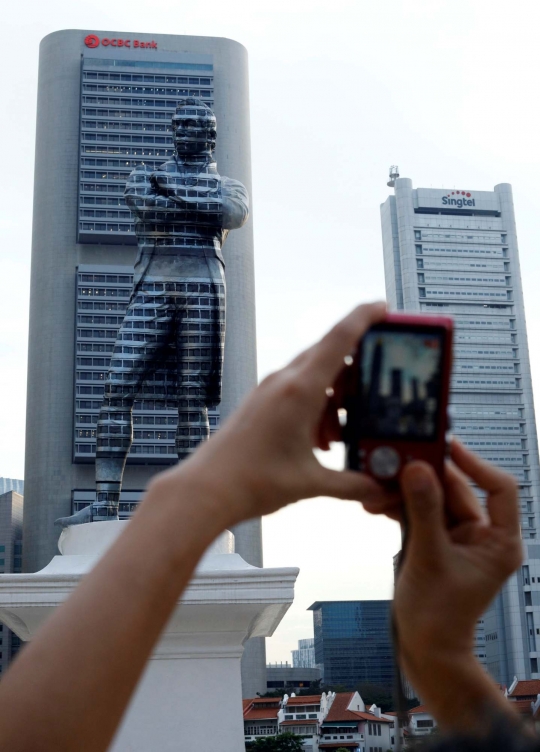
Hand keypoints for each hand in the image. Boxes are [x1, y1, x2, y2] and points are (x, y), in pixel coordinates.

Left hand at [153, 302, 398, 525]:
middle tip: (380, 387)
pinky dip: (317, 405)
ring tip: (342, 434)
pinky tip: (320, 440)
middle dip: (358, 369)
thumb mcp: (311, 484)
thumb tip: (384, 489)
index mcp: (301, 390)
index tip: (384, 307)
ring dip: (336, 395)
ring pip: (315, 374)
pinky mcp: (262, 400)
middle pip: (331, 354)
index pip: (340, 338)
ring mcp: (270, 388)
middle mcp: (285, 381)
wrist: (207, 488)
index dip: (364, 317)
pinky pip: (298, 389)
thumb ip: (353, 485)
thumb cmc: (254, 482)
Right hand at [393, 441, 521, 725]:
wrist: (425, 648)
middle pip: (456, 490)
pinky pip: (419, 512)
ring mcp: (457, 538)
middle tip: (396, 462)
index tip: (447, 447)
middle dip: (423, 478)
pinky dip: (400, 507)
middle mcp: (481, 535)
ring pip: (433, 499)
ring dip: (405, 492)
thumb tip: (418, 470)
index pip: (499, 488)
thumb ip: (424, 510)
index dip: (476, 464)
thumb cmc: (439, 616)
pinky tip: (378, 503)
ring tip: (378, 490)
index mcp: (499, 540)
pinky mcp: (435, 541)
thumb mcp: (430, 557)